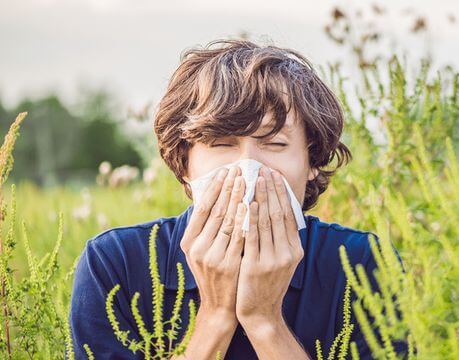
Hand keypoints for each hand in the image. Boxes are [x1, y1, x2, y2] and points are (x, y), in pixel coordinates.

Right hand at [179, 166, 246, 321]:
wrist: (220, 306)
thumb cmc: (213, 273)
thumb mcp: (201, 251)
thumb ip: (205, 228)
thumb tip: (214, 196)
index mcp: (188, 242)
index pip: (202, 208)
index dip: (214, 188)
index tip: (225, 171)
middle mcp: (197, 248)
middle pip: (216, 211)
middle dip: (229, 188)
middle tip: (239, 169)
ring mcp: (213, 257)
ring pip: (228, 221)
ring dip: (239, 198)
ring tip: (247, 180)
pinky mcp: (229, 264)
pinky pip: (240, 236)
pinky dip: (246, 219)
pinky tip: (253, 205)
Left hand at [235, 166, 304, 327]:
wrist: (260, 312)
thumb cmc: (267, 283)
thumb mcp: (281, 261)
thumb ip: (280, 239)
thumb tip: (276, 210)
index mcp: (295, 250)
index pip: (289, 215)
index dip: (282, 193)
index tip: (275, 175)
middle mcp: (288, 253)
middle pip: (279, 214)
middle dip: (271, 189)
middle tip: (264, 170)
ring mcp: (273, 260)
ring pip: (266, 221)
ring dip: (260, 197)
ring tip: (254, 179)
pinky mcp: (256, 266)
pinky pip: (252, 236)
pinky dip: (250, 217)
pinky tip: (247, 203)